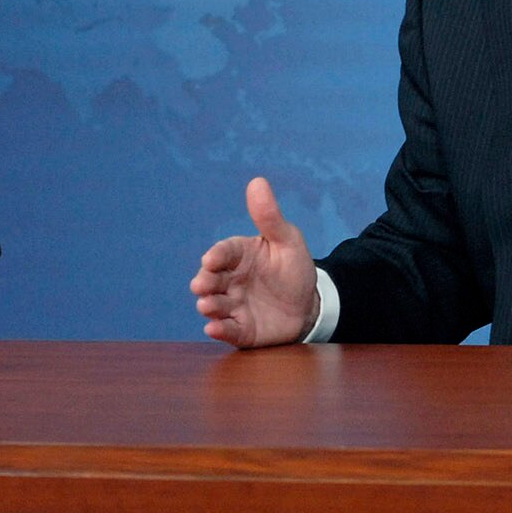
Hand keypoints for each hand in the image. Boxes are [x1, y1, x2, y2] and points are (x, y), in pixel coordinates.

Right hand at [191, 177, 320, 347]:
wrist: (310, 304)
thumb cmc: (293, 268)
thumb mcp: (287, 240)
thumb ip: (269, 217)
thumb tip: (257, 182)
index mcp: (240, 255)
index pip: (223, 253)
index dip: (216, 256)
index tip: (211, 259)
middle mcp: (231, 280)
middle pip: (212, 279)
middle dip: (205, 282)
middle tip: (202, 286)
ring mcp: (234, 305)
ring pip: (216, 305)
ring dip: (209, 306)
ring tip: (207, 306)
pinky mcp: (241, 329)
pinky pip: (228, 330)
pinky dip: (220, 331)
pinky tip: (213, 329)